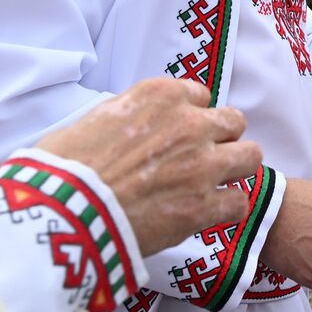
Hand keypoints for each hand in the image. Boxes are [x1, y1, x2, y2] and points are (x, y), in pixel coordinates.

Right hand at [36, 77, 260, 256]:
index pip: (200, 96)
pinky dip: (226, 210)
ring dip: (235, 170)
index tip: (182, 133)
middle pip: (233, 122)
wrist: (62, 212)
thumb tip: (137, 126)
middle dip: (222, 139)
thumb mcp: (93, 119)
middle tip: (203, 158)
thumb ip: (129, 114)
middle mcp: (190, 124)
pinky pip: (239, 202)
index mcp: (160, 96)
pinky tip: (207, 215)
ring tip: (215, 184)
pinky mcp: (205, 204)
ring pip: (250, 156)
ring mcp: (203, 164)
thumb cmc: (63, 167)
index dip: (193, 117)